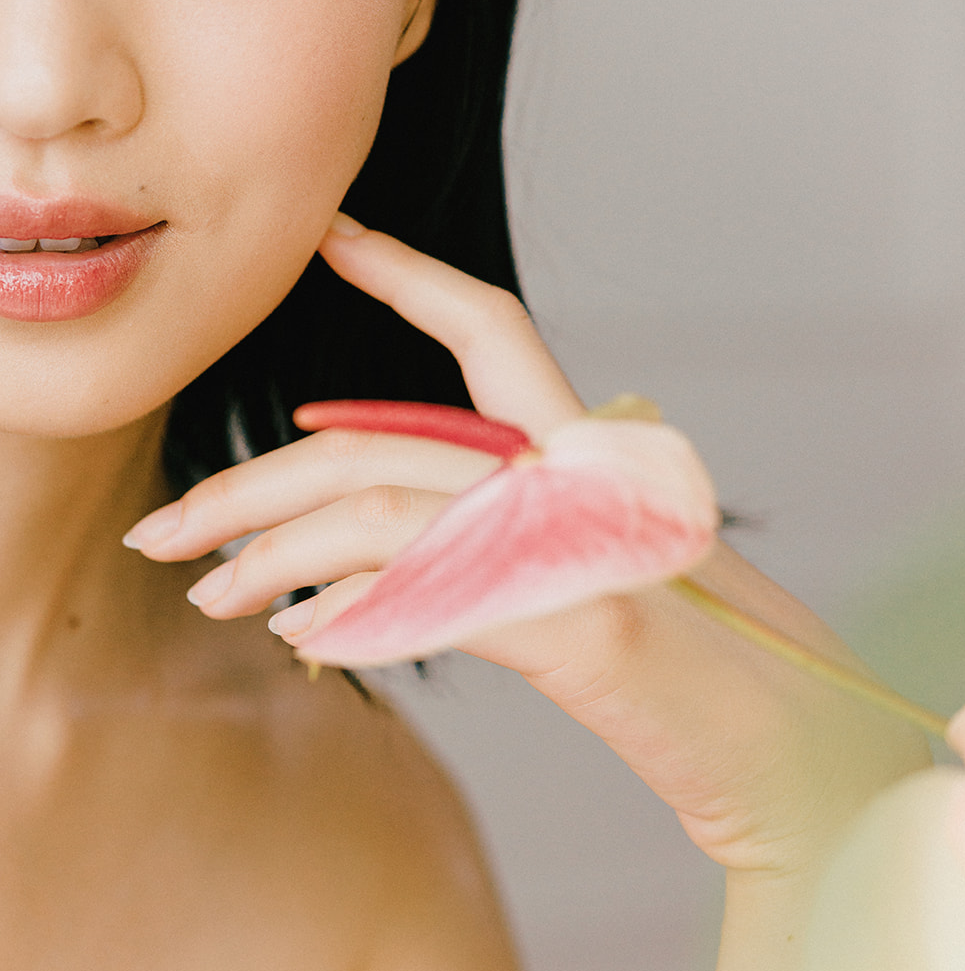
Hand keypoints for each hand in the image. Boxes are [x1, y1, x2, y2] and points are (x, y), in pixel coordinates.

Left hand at [126, 216, 929, 878]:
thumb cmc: (701, 669)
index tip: (335, 232)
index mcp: (582, 451)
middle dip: (252, 481)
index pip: (487, 328)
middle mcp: (573, 474)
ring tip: (204, 596)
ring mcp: (573, 538)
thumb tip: (345, 582)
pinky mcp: (573, 614)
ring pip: (378, 507)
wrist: (795, 738)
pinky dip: (347, 604)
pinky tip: (298, 633)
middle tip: (162, 529)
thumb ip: (486, 553)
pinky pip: (426, 587)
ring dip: (270, 552)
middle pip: (377, 441)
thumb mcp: (581, 589)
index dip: (407, 274)